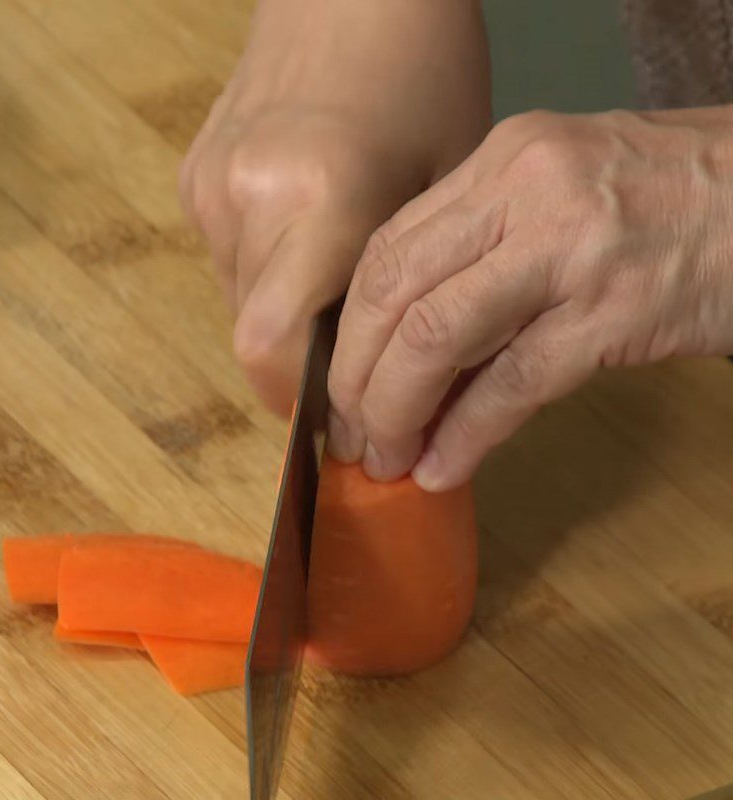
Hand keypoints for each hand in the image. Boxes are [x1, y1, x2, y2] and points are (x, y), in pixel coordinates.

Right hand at [180, 0, 489, 415]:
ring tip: (332, 297)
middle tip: (346, 379)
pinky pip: (227, 259)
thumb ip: (405, 289)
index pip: (272, 348)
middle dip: (294, 373)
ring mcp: (211, 187)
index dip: (298, 404)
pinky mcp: (195, 175)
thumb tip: (389, 377)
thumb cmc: (425, 79)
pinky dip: (265, 277)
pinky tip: (303, 243)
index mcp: (322, 203)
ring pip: (237, 302)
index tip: (338, 426)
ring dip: (282, 323)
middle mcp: (248, 200)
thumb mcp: (444, 190)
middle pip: (249, 337)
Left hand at [329, 106, 732, 488]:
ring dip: (397, 411)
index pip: (389, 250)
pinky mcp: (616, 311)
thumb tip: (413, 346)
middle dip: (356, 377)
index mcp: (502, 161)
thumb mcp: (558, 196)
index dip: (352, 330)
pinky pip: (514, 385)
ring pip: (437, 339)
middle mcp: (526, 194)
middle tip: (352, 432)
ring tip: (386, 458)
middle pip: (394, 293)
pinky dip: (468, 435)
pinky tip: (445, 467)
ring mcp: (570, 250)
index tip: (342, 383)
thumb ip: (484, 253)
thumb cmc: (666, 198)